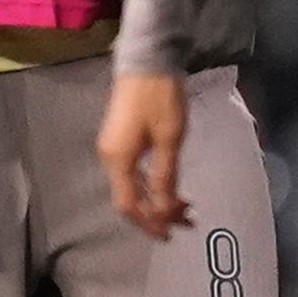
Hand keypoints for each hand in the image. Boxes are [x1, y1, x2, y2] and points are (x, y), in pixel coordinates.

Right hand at [98, 70, 191, 237]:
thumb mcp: (170, 139)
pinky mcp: (119, 140)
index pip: (128, 204)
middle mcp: (109, 158)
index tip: (172, 234)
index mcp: (118, 160)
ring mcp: (112, 148)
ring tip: (185, 206)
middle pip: (129, 198)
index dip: (149, 223)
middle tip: (188, 221)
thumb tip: (164, 208)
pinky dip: (151, 184)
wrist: (146, 61)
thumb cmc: (160, 99)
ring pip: (132, 186)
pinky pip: (132, 173)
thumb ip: (165, 176)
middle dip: (157, 213)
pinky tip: (169, 186)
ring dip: (156, 199)